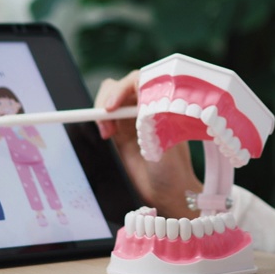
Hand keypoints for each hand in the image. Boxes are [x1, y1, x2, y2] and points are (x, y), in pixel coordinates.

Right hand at [95, 70, 202, 218]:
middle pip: (124, 84)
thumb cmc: (173, 169)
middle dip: (111, 96)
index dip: (125, 87)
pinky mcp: (122, 129)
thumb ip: (154, 123)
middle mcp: (149, 106)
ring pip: (113, 96)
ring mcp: (134, 117)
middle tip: (106, 115)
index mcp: (164, 104)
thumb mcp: (164, 144)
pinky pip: (107, 114)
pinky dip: (101, 119)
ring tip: (107, 132)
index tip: (114, 106)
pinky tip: (106, 134)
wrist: (168, 192)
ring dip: (104, 108)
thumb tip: (144, 103)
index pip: (141, 81)